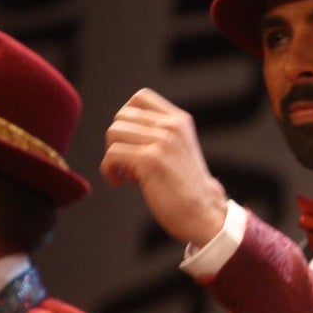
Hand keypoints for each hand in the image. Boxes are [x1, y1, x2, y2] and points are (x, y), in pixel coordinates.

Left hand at [100, 88, 227, 246]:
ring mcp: (162, 141)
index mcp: (180, 120)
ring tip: (126, 174)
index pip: (140, 98)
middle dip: (117, 140)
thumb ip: (158, 134)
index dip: (127, 118)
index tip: (131, 142)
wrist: (204, 214)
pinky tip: (119, 182)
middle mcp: (172, 126)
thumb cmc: (187, 189)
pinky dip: (108, 171)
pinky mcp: (151, 160)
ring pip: (113, 133)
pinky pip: (111, 155)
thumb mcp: (178, 150)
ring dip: (112, 155)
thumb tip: (119, 129)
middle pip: (121, 117)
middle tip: (128, 162)